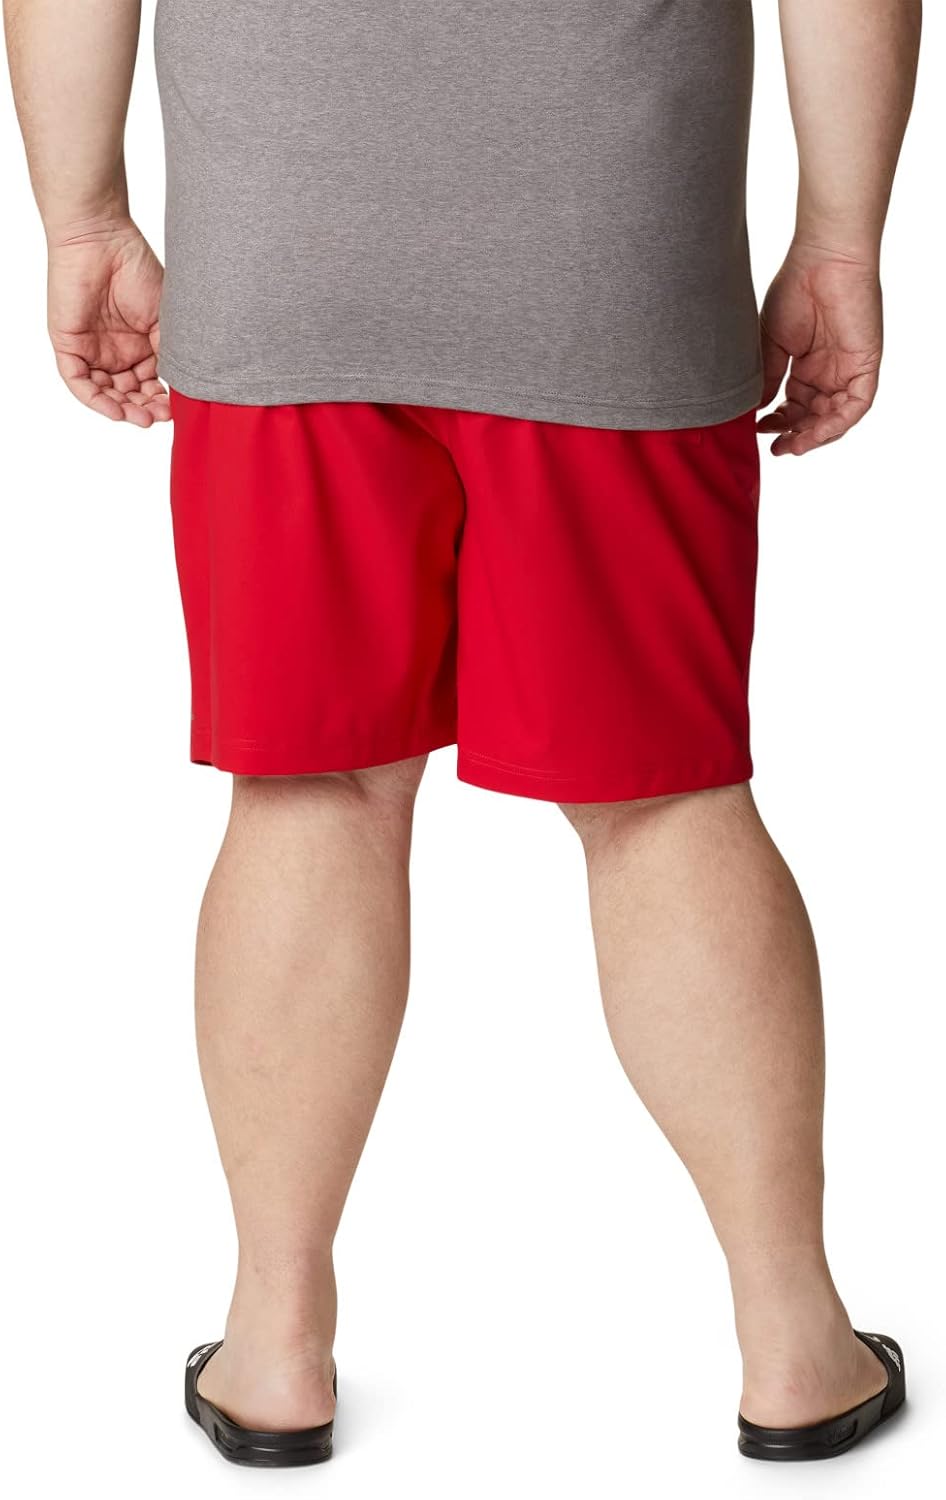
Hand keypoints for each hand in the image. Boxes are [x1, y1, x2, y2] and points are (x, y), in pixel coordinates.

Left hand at [47, 219, 169, 427]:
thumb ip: (169, 353)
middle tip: (160, 417)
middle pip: (127, 394)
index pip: (149, 384)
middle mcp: (115, 351)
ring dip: (123, 410)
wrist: (101, 239)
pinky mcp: (68, 345)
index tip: (177, 409)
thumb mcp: (164, 319)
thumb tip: (181, 388)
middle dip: (144, 410)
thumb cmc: (135, 268)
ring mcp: (91, 350)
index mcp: (139, 346)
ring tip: (142, 417)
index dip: (162, 401)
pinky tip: (117, 410)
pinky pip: (79, 382)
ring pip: (104, 393)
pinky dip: (97, 400)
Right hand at [757, 244, 882, 456]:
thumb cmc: (794, 289)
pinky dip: (837, 423)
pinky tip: (814, 433)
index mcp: (807, 366)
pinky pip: (856, 405)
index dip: (779, 423)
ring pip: (837, 418)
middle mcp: (829, 372)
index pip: (795, 407)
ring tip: (793, 446)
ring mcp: (848, 369)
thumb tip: (757, 411)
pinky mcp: (865, 365)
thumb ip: (767, 378)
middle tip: (776, 447)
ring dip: (815, 437)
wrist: (822, 258)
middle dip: (796, 436)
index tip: (758, 429)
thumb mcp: (771, 343)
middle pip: (816, 417)